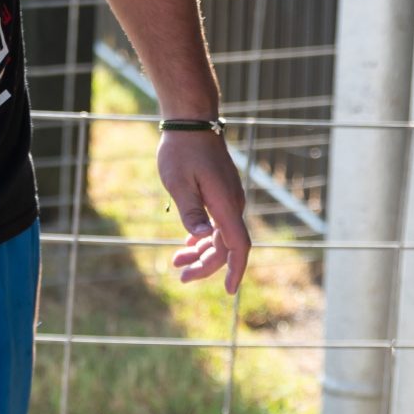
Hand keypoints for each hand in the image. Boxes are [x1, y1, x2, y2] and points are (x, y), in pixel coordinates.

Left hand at [156, 129, 249, 293]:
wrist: (191, 121)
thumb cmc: (182, 151)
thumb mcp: (179, 183)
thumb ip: (191, 211)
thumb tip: (202, 237)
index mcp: (225, 204)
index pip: (238, 245)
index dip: (235, 270)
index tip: (229, 291)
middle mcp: (233, 203)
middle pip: (226, 245)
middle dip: (206, 265)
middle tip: (181, 277)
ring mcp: (229, 198)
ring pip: (220, 235)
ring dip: (201, 252)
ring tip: (176, 262)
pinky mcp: (222, 193)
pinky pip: (218, 223)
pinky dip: (203, 237)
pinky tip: (188, 245)